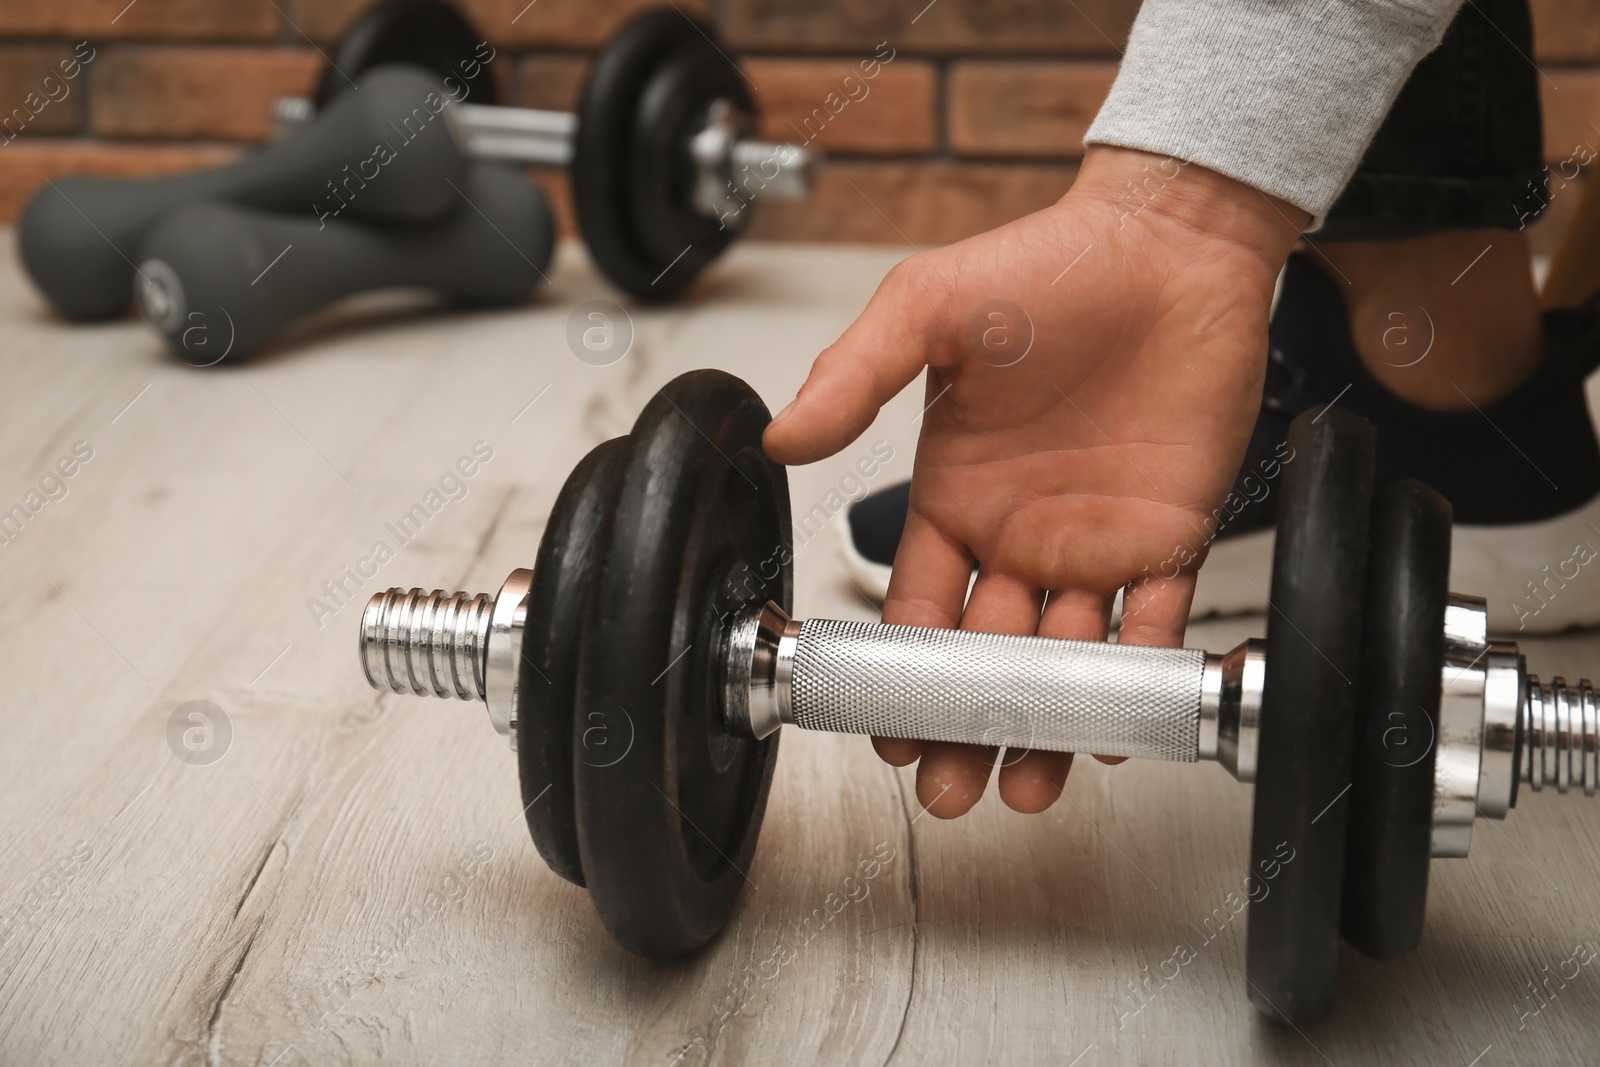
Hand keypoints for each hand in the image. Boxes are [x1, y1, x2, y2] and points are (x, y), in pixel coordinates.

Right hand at [763, 146, 1307, 817]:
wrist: (1167, 242)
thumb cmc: (1047, 266)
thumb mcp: (926, 312)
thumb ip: (854, 377)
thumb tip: (778, 438)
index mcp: (955, 492)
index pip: (918, 604)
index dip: (901, 672)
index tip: (883, 728)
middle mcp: (1019, 530)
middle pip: (986, 653)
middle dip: (964, 723)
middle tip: (946, 789)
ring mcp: (1094, 538)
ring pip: (1065, 656)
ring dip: (1045, 723)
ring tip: (1024, 788)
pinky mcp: (1169, 534)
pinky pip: (1150, 624)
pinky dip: (1135, 678)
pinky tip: (1112, 727)